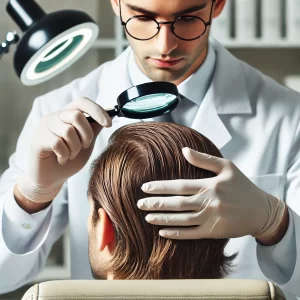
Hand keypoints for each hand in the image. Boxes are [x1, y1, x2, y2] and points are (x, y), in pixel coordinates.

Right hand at [17, 97, 112, 202]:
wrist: (52, 179)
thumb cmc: (70, 160)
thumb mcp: (86, 144)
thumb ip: (94, 129)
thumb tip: (111, 114)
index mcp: (68, 114)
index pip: (83, 102)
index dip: (97, 111)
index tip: (108, 124)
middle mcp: (56, 116)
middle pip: (77, 115)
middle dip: (87, 135)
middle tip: (84, 147)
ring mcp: (45, 126)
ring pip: (68, 131)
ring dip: (75, 148)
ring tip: (70, 156)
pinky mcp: (38, 139)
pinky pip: (58, 143)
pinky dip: (64, 155)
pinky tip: (61, 160)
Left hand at [137, 147, 285, 239]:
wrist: (260, 210)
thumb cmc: (242, 186)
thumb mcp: (227, 167)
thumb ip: (204, 159)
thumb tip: (183, 150)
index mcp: (210, 185)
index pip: (179, 186)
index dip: (160, 187)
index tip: (144, 188)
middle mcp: (208, 202)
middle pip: (177, 203)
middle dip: (156, 204)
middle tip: (139, 204)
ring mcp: (210, 219)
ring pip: (182, 220)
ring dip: (163, 219)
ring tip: (147, 217)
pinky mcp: (214, 232)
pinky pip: (192, 234)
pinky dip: (177, 233)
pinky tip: (163, 232)